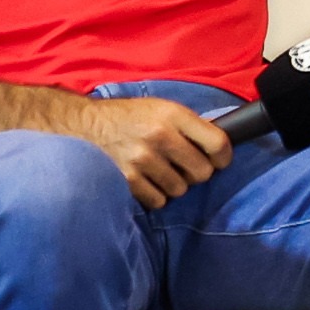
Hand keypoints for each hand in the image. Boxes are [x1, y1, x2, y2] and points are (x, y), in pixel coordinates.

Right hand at [69, 91, 232, 207]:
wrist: (85, 125)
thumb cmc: (130, 117)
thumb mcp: (162, 109)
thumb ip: (190, 126)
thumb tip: (219, 147)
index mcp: (173, 115)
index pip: (218, 143)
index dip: (224, 157)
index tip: (219, 161)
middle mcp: (159, 136)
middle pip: (202, 172)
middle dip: (197, 172)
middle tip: (184, 166)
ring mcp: (142, 159)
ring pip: (180, 189)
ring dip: (174, 184)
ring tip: (160, 171)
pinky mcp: (127, 179)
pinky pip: (158, 200)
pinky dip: (155, 194)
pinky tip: (146, 180)